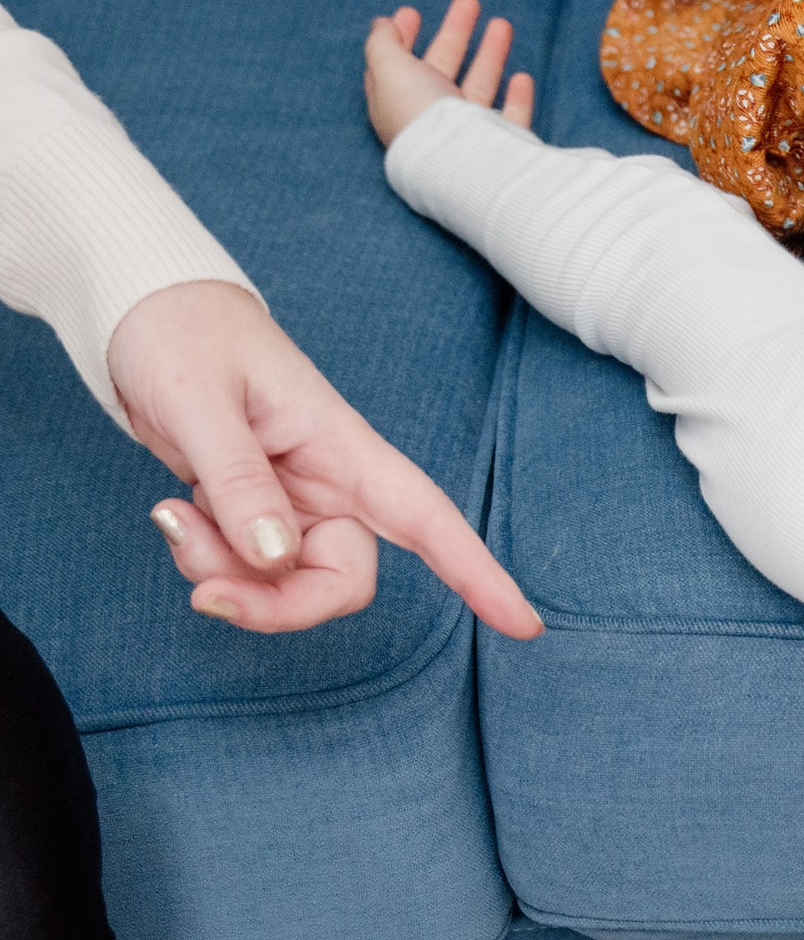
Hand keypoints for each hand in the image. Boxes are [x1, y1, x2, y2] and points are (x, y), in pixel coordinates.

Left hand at [108, 279, 541, 636]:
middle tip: (208, 595)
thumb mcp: (198, 399)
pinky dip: (206, 561)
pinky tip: (175, 514)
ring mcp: (298, 506)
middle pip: (342, 583)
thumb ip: (238, 480)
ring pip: (287, 585)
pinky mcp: (261, 517)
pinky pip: (247, 571)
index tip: (523, 626)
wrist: (144, 314)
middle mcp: (333, 487)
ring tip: (170, 518)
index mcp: (343, 448)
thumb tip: (276, 560)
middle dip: (276, 605)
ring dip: (224, 576)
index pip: (429, 519)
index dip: (478, 574)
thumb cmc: (181, 333)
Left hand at [365, 0, 536, 151]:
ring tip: (503, 24)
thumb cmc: (420, 115)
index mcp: (399, 103)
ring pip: (479, 86)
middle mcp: (432, 119)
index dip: (402, 36)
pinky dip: (517, 98)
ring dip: (491, 53)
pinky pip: (510, 120)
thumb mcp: (388, 68)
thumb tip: (382, 24)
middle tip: (468, 2)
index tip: (412, 11)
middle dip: (454, 32)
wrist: (463, 166)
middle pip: (442, 68)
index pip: (397, 64)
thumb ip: (382, 42)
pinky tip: (522, 77)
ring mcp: (467, 134)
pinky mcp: (500, 148)